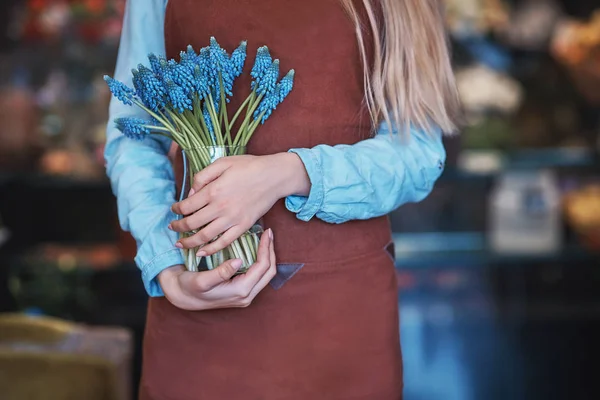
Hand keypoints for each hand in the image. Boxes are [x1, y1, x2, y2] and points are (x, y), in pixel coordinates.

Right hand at [158, 229, 275, 310]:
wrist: (181, 297)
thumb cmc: (189, 287)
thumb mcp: (202, 280)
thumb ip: (221, 272)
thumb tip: (239, 261)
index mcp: (241, 292)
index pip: (262, 268)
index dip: (266, 248)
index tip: (266, 231)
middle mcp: (247, 296)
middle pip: (269, 271)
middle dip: (270, 251)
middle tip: (268, 233)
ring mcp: (245, 295)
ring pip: (266, 274)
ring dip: (267, 255)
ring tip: (264, 238)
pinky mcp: (242, 291)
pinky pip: (258, 275)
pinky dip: (260, 260)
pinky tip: (256, 248)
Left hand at [170, 152, 308, 254]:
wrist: (274, 176)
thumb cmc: (249, 166)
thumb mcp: (222, 162)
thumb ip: (203, 176)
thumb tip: (191, 193)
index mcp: (213, 190)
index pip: (187, 205)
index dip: (177, 209)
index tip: (174, 210)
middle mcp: (220, 207)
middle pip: (192, 223)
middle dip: (178, 227)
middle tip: (172, 228)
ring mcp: (232, 219)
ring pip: (205, 236)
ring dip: (189, 242)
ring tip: (180, 244)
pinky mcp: (243, 226)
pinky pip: (224, 242)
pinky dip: (211, 249)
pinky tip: (202, 252)